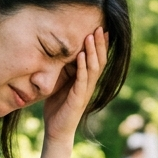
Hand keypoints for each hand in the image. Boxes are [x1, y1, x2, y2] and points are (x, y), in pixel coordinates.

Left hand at [43, 27, 107, 143]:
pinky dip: (82, 67)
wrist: (56, 130)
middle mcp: (89, 85)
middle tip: (100, 27)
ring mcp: (85, 92)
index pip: (97, 60)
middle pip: (99, 61)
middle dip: (100, 44)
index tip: (101, 29)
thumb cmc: (57, 108)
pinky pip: (82, 80)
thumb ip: (64, 71)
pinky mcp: (78, 99)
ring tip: (91, 36)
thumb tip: (58, 54)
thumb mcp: (60, 85)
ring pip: (94, 68)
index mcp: (86, 81)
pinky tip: (82, 55)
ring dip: (93, 51)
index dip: (100, 45)